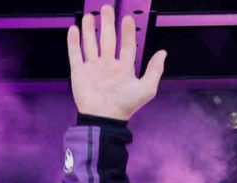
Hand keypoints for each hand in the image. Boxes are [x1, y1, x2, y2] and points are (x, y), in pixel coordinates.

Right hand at [67, 5, 165, 121]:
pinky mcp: (79, 72)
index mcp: (124, 69)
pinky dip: (73, 42)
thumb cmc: (126, 106)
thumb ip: (155, 70)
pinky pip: (75, 54)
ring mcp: (93, 68)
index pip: (126, 45)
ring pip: (91, 44)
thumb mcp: (147, 88)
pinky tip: (75, 29)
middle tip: (106, 8)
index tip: (128, 18)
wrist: (104, 118)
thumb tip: (163, 53)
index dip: (127, 32)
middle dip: (107, 24)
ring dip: (90, 30)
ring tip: (90, 15)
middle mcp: (108, 66)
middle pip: (107, 40)